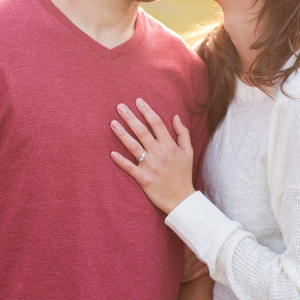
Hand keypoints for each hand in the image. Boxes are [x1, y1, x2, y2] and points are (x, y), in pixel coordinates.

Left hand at [110, 99, 195, 214]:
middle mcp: (159, 153)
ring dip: (122, 134)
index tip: (137, 101)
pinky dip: (120, 161)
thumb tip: (175, 116)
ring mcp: (150, 166)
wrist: (182, 199)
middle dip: (130, 118)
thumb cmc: (184, 174)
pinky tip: (112, 153)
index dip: (146, 111)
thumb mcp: (188, 152)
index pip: (157, 123)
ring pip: (133, 146)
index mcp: (169, 146)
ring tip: (112, 123)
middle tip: (119, 106)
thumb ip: (182, 133)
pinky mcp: (143, 178)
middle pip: (142, 131)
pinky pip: (129, 168)